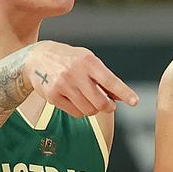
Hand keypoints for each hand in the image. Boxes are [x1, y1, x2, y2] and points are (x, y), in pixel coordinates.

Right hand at [23, 41, 138, 117]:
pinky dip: (80, 111)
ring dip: (93, 109)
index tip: (134, 101)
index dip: (124, 92)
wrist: (37, 58)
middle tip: (109, 105)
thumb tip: (119, 96)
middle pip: (100, 102)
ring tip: (89, 99)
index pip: (110, 81)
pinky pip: (75, 113)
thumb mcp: (88, 60)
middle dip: (108, 107)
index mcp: (88, 61)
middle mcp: (75, 73)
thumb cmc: (69, 60)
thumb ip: (104, 78)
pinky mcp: (53, 96)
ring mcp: (63, 85)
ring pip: (88, 110)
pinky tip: (76, 100)